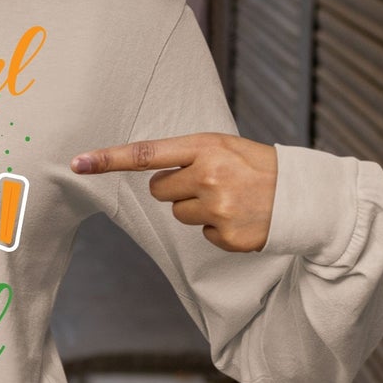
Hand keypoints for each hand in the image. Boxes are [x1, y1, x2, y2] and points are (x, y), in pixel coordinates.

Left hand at [69, 134, 277, 252]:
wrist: (305, 195)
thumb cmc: (257, 165)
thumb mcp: (222, 146)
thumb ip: (186, 155)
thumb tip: (150, 176)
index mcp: (204, 147)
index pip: (145, 153)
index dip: (108, 159)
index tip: (77, 163)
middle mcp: (208, 176)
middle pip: (159, 190)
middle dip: (177, 188)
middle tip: (210, 182)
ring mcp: (218, 208)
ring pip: (178, 214)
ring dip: (198, 208)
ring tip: (230, 198)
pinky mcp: (228, 236)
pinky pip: (202, 235)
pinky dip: (218, 229)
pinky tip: (241, 217)